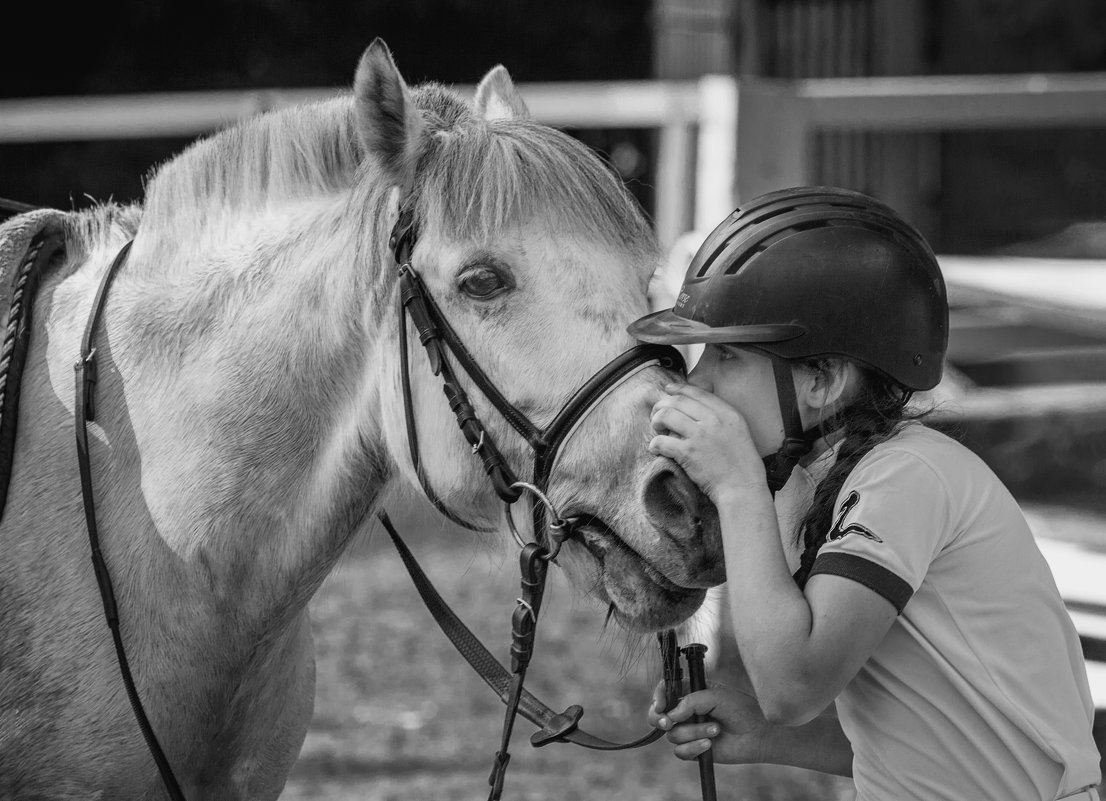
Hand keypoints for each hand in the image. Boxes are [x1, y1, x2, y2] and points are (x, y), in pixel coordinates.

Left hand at [648, 383, 765, 504]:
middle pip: (677, 401)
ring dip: (656, 421)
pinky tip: (656, 449)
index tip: (667, 390)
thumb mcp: (739, 431)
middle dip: (661, 406)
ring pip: (666, 415)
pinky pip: (661, 441)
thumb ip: (721, 418)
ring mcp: (700, 436)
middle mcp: (714, 420)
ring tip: (657, 431)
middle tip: (657, 416)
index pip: (697, 393)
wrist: (743, 488)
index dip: (678, 389)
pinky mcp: (688, 453)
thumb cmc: (742, 464)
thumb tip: (696, 409)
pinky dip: (654, 444)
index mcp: (728, 413)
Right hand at [648, 680, 770, 763]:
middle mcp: (687, 711)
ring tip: (715, 730)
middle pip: (658, 715)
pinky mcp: (694, 749)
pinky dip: (693, 748)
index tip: (660, 704)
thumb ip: (691, 701)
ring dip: (693, 732)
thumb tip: (671, 715)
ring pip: (673, 734)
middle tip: (669, 722)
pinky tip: (710, 744)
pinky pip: (680, 752)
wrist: (758, 734)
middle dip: (659, 719)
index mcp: (691, 692)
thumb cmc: (740, 709)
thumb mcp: (715, 696)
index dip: (658, 696)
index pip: (665, 690)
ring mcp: (689, 731)